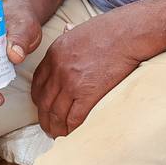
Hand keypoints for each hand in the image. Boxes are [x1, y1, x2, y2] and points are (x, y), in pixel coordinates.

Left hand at [32, 13, 144, 137]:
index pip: (37, 84)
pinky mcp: (88, 93)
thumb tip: (66, 29)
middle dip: (45, 119)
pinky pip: (74, 118)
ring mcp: (71, 83)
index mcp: (54, 54)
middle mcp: (58, 70)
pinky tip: (73, 133)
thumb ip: (68, 35)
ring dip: (56, 128)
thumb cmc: (110, 29)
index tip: (44, 109)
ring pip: (57, 114)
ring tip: (60, 135)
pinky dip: (72, 129)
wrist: (128, 33)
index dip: (39, 100)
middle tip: (49, 128)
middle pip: (44, 102)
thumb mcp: (80, 29)